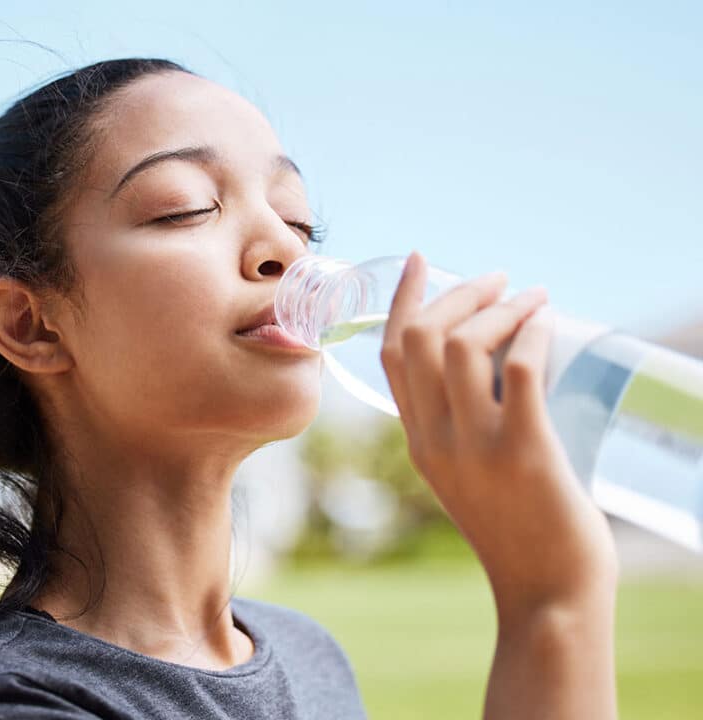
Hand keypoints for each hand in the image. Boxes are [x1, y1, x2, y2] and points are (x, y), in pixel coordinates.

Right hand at [380, 252, 617, 617]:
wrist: (545, 590)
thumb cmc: (517, 527)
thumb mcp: (465, 472)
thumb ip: (459, 422)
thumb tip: (491, 355)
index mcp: (417, 441)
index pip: (390, 354)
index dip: (401, 299)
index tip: (420, 260)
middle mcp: (434, 439)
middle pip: (419, 339)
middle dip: (457, 292)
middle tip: (496, 279)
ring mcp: (476, 447)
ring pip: (462, 345)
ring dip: (499, 307)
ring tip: (530, 297)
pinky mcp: (525, 452)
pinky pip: (518, 369)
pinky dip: (531, 332)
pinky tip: (546, 321)